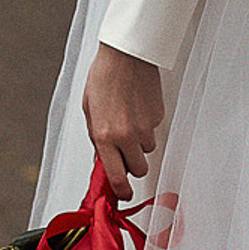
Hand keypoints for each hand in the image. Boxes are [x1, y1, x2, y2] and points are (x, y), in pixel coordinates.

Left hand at [83, 42, 163, 200]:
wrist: (126, 55)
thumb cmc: (104, 77)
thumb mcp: (89, 110)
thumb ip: (97, 140)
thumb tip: (102, 160)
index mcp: (105, 136)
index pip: (117, 177)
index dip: (121, 191)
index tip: (123, 194)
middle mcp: (127, 136)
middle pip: (138, 169)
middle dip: (132, 165)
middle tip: (124, 152)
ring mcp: (145, 127)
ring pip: (147, 150)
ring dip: (139, 143)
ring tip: (129, 120)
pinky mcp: (158, 116)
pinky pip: (154, 131)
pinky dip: (146, 125)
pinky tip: (137, 107)